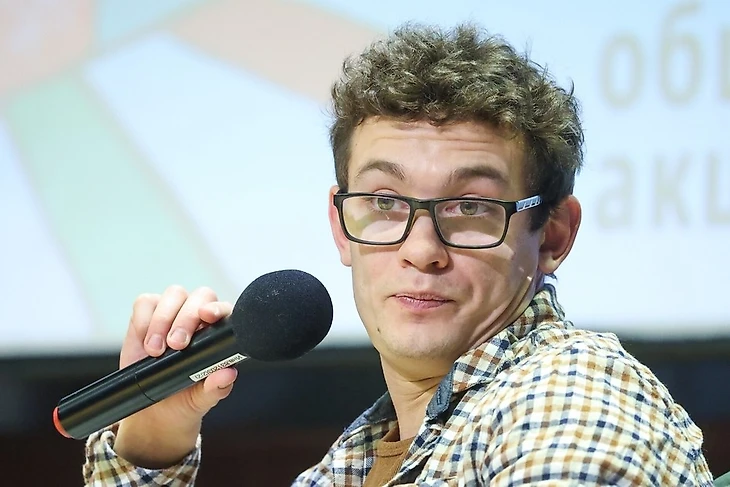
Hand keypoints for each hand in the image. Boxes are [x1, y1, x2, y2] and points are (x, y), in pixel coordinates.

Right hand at [114, 286, 237, 467]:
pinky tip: (144, 341)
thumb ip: (216, 387)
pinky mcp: (147, 314)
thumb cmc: (184, 398)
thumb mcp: (202, 399)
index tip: (208, 316)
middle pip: (199, 297)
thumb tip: (228, 373)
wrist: (153, 411)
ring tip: (156, 350)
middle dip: (186, 318)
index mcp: (219, 331)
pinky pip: (145, 303)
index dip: (218, 308)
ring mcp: (173, 311)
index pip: (225, 310)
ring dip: (163, 319)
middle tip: (177, 345)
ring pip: (174, 295)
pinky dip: (144, 320)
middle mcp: (199, 315)